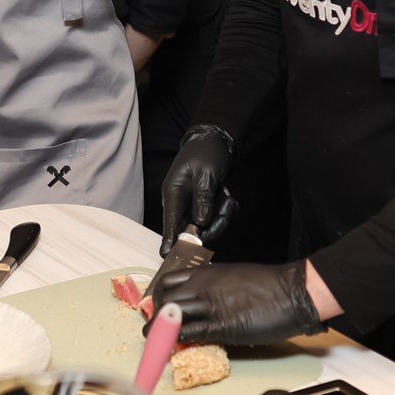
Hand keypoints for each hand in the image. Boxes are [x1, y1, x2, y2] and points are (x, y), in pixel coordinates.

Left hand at [150, 260, 321, 345]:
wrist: (292, 292)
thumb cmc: (268, 284)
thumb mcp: (232, 276)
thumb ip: (213, 286)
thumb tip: (201, 299)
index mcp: (205, 273)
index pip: (168, 282)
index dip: (159, 296)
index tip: (158, 307)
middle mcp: (202, 286)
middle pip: (165, 299)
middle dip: (156, 314)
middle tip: (157, 326)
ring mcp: (211, 306)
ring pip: (172, 315)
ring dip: (160, 329)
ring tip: (156, 339)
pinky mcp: (223, 327)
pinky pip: (191, 332)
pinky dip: (177, 339)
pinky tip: (173, 345)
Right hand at [159, 124, 233, 254]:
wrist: (216, 140)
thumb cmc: (206, 153)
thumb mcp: (206, 174)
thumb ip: (203, 199)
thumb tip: (200, 223)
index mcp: (174, 192)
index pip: (170, 220)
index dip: (169, 237)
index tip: (167, 254)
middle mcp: (180, 201)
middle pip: (192, 226)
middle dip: (212, 224)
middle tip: (226, 207)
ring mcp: (192, 204)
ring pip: (206, 224)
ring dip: (221, 215)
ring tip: (228, 198)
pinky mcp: (203, 204)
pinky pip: (214, 217)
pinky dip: (224, 209)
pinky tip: (227, 196)